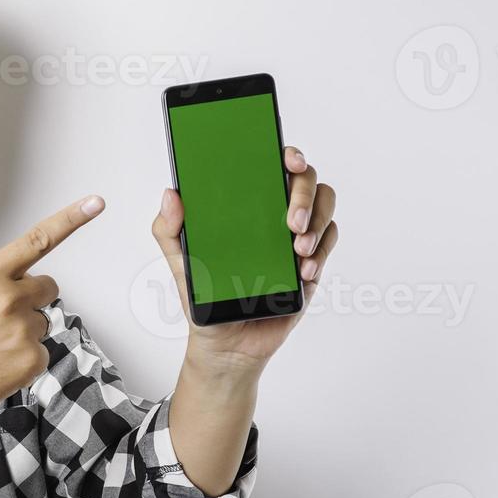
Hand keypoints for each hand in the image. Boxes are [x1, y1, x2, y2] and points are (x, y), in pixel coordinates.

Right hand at [0, 194, 105, 425]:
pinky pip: (41, 351)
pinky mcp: (32, 359)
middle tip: (0, 317)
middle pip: (48, 286)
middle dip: (32, 298)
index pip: (37, 241)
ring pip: (42, 322)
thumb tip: (22, 279)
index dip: (70, 220)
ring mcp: (23, 330)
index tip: (95, 203)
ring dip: (24, 331)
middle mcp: (9, 298)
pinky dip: (24, 358)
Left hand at [152, 146, 337, 372]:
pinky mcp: (310, 264)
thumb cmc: (204, 296)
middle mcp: (272, 214)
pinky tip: (302, 270)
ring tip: (298, 248)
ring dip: (318, 221)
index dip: (285, 153)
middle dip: (304, 193)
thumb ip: (169, 229)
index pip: (269, 165)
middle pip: (305, 179)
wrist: (224, 344)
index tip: (287, 158)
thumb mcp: (179, 262)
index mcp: (244, 205)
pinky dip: (322, 251)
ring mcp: (295, 237)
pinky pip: (328, 243)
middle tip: (291, 221)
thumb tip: (171, 194)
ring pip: (325, 206)